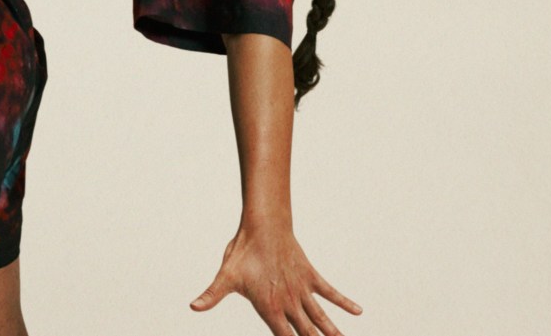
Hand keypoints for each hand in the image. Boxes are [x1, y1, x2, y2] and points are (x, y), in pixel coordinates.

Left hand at [189, 224, 362, 335]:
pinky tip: (357, 312)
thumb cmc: (243, 251)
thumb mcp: (225, 276)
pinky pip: (330, 292)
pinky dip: (343, 302)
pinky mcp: (309, 275)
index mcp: (269, 307)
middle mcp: (289, 302)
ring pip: (321, 317)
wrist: (263, 225)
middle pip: (307, 332)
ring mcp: (302, 289)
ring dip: (333, 331)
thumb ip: (211, 295)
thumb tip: (193, 306)